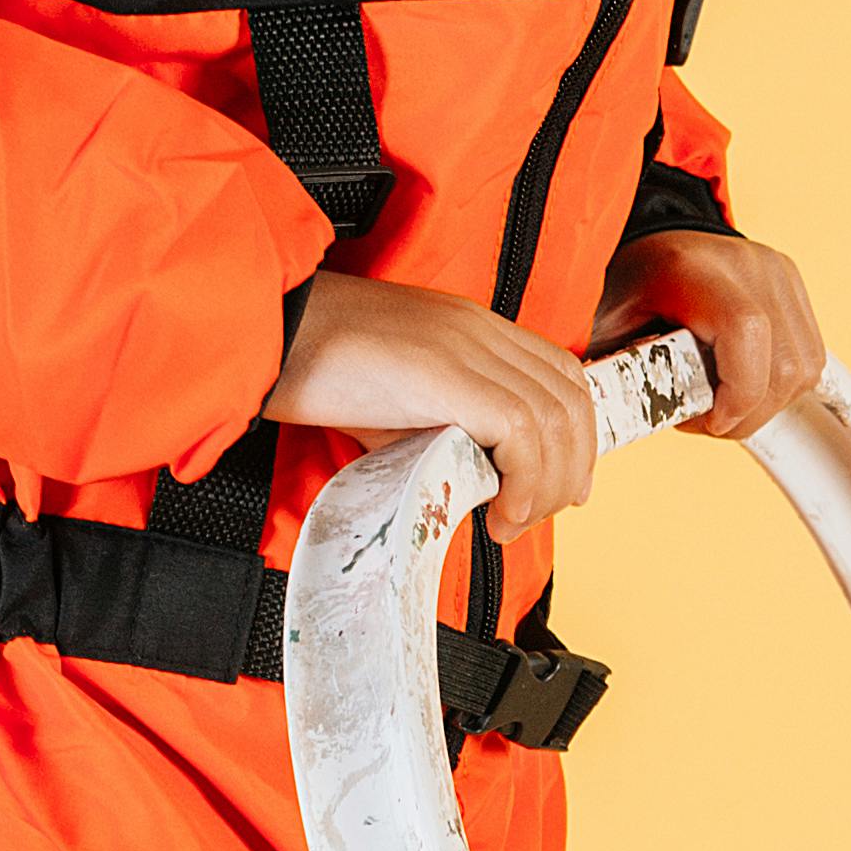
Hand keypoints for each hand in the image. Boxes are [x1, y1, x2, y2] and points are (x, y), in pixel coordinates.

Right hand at [264, 275, 604, 527]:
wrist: (274, 335)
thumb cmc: (320, 370)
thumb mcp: (395, 402)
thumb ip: (442, 432)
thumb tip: (472, 484)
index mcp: (474, 327)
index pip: (560, 375)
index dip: (577, 435)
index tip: (560, 485)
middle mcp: (481, 331)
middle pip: (569, 401)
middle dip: (569, 468)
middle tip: (539, 515)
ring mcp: (469, 348)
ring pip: (553, 422)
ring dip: (544, 487)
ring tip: (511, 523)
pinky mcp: (451, 376)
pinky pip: (521, 433)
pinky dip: (523, 483)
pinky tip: (499, 512)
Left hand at [592, 230, 826, 442]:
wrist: (653, 241)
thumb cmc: (625, 288)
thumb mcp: (605, 328)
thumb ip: (613, 374)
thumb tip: (613, 425)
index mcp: (692, 269)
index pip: (746, 330)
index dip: (738, 392)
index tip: (709, 421)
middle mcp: (747, 264)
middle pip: (783, 364)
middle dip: (747, 414)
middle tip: (705, 420)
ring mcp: (778, 273)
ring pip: (803, 369)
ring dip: (766, 405)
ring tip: (721, 403)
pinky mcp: (794, 287)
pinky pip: (810, 358)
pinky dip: (780, 387)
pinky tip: (741, 383)